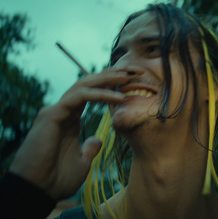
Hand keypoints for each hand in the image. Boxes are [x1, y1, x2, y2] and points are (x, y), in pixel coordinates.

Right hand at [9, 69, 129, 199]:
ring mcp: (56, 111)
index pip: (91, 94)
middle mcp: (62, 111)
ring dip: (107, 79)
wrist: (39, 191)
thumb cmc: (57, 179)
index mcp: (70, 120)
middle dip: (110, 76)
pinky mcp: (52, 114)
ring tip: (127, 77)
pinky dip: (100, 94)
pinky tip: (118, 97)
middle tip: (132, 72)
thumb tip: (97, 140)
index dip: (109, 86)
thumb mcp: (82, 161)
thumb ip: (89, 148)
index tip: (129, 84)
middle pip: (88, 84)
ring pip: (83, 85)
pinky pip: (80, 97)